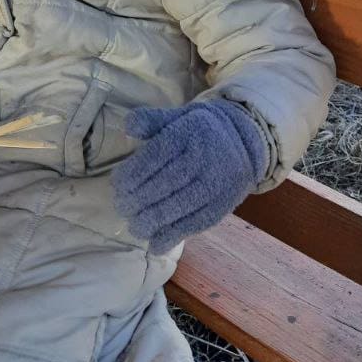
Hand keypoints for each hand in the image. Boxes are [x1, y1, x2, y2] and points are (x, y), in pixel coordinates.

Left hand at [112, 100, 267, 254]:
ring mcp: (216, 184)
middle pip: (165, 184)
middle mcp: (205, 159)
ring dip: (151, 221)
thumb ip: (152, 120)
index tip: (117, 184)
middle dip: (138, 199)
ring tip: (134, 225)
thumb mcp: (179, 116)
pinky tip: (154, 244)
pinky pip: (195, 224)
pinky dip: (173, 236)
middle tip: (121, 207)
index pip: (157, 156)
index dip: (133, 173)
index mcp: (191, 133)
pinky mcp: (222, 206)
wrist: (245, 141)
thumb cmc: (201, 131)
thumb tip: (128, 125)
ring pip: (179, 207)